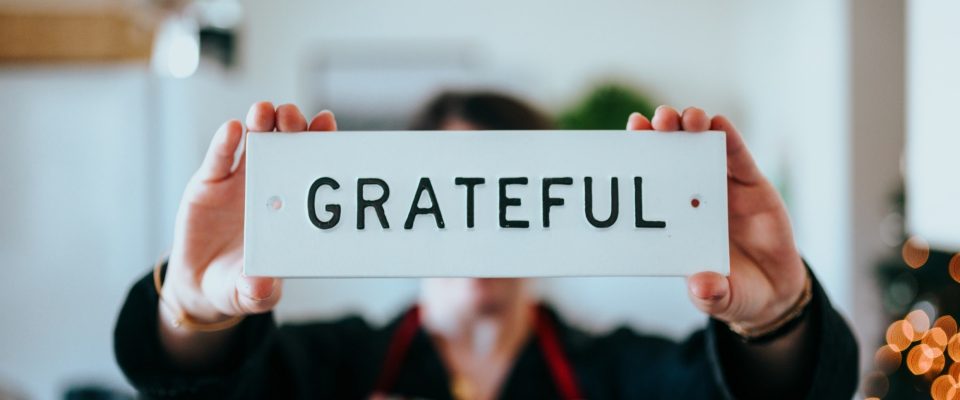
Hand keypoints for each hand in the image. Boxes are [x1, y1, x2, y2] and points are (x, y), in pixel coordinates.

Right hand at [162, 103, 337, 324]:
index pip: (311, 166)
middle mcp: (270, 185)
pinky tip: (232, 129)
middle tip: (293, 117)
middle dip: (292, 126)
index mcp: (291, 206)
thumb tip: (261, 287)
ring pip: (254, 141)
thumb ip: (258, 291)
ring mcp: (240, 181)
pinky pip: (219, 158)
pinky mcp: (209, 183)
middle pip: (286, 144)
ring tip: (264, 112)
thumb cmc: (240, 284)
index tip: (327, 122)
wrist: (201, 284)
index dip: (320, 142)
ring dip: (261, 123)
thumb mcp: (251, 294)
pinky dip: (225, 142)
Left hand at [627, 106, 806, 328]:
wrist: (774, 290)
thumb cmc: (734, 291)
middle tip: (654, 121)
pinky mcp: (751, 184)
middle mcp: (693, 196)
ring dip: (691, 126)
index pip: (651, 182)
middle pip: (671, 154)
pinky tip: (717, 123)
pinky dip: (728, 137)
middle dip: (660, 132)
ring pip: (702, 147)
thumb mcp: (721, 298)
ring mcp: (722, 187)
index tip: (628, 137)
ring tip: (684, 119)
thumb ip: (711, 294)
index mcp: (675, 220)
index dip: (639, 157)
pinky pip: (738, 156)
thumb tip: (702, 287)